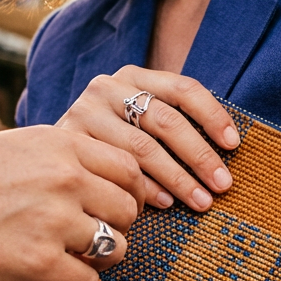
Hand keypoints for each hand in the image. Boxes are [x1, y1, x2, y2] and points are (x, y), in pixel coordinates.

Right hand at [0, 126, 136, 280]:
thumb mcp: (14, 148)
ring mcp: (54, 221)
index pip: (129, 170)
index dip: (126, 194)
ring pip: (117, 248)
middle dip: (116, 228)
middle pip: (128, 210)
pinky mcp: (38, 265)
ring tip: (67, 257)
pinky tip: (48, 277)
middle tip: (87, 238)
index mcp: (61, 145)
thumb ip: (62, 159)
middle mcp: (65, 178)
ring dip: (98, 259)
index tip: (110, 209)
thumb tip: (105, 180)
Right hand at [57, 65, 238, 212]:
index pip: (183, 88)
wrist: (46, 154)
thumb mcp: (140, 122)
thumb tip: (228, 151)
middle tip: (223, 186)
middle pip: (166, 121)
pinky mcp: (67, 141)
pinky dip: (146, 188)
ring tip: (201, 202)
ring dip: (178, 179)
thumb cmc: (111, 142)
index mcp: (134, 76)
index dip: (213, 116)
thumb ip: (172, 126)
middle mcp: (107, 88)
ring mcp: (85, 112)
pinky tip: (165, 204)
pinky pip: (117, 168)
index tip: (234, 146)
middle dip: (200, 156)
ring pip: (144, 148)